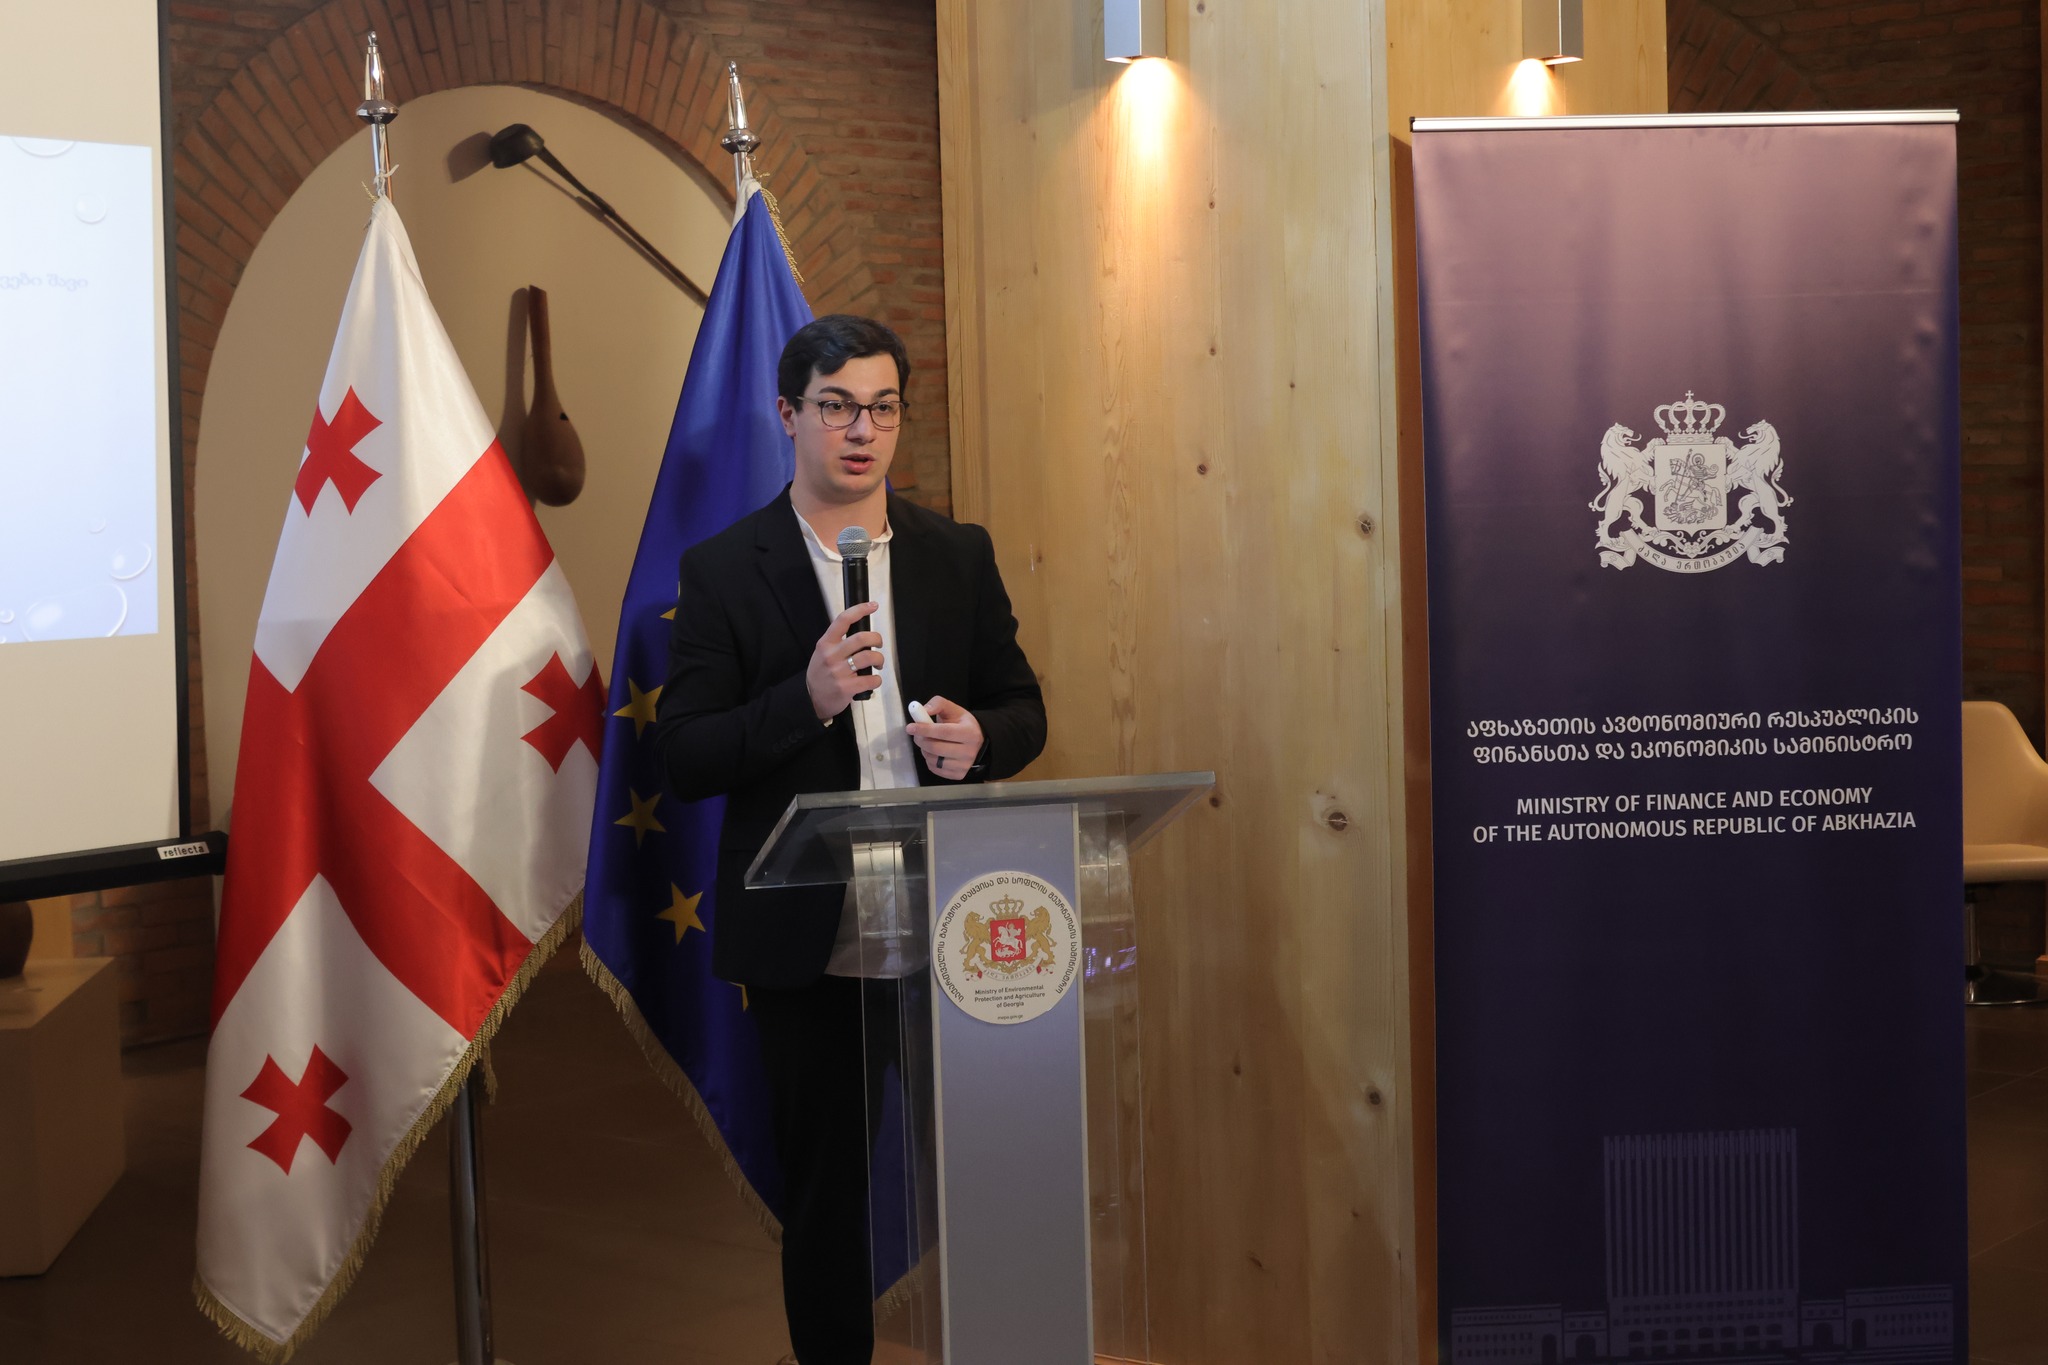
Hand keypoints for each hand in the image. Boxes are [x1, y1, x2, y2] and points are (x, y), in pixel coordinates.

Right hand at [807, 602, 883, 719]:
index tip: (873, 606)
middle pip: (861, 638)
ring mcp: (839, 672)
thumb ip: (837, 642)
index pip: (843, 620)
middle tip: (879, 645)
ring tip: (878, 664)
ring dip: (880, 659)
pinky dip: (877, 679)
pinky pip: (871, 679)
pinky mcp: (847, 687)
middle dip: (877, 639)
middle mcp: (832, 655)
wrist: (811, 699)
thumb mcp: (822, 653)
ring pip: (869, 657)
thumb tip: (861, 633)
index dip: (860, 610)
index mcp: (826, 643)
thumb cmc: (821, 674)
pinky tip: (873, 680)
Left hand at [906, 695, 982, 780]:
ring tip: (928, 742)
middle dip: (921, 740)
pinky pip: (935, 769)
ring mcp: (964, 765)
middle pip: (936, 748)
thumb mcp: (952, 709)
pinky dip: (929, 760)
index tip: (910, 727)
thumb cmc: (961, 723)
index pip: (944, 732)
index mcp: (969, 733)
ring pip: (934, 760)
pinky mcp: (959, 775)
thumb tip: (922, 710)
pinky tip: (934, 753)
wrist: (976, 741)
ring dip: (924, 750)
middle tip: (916, 734)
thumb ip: (937, 704)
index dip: (925, 729)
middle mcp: (969, 751)